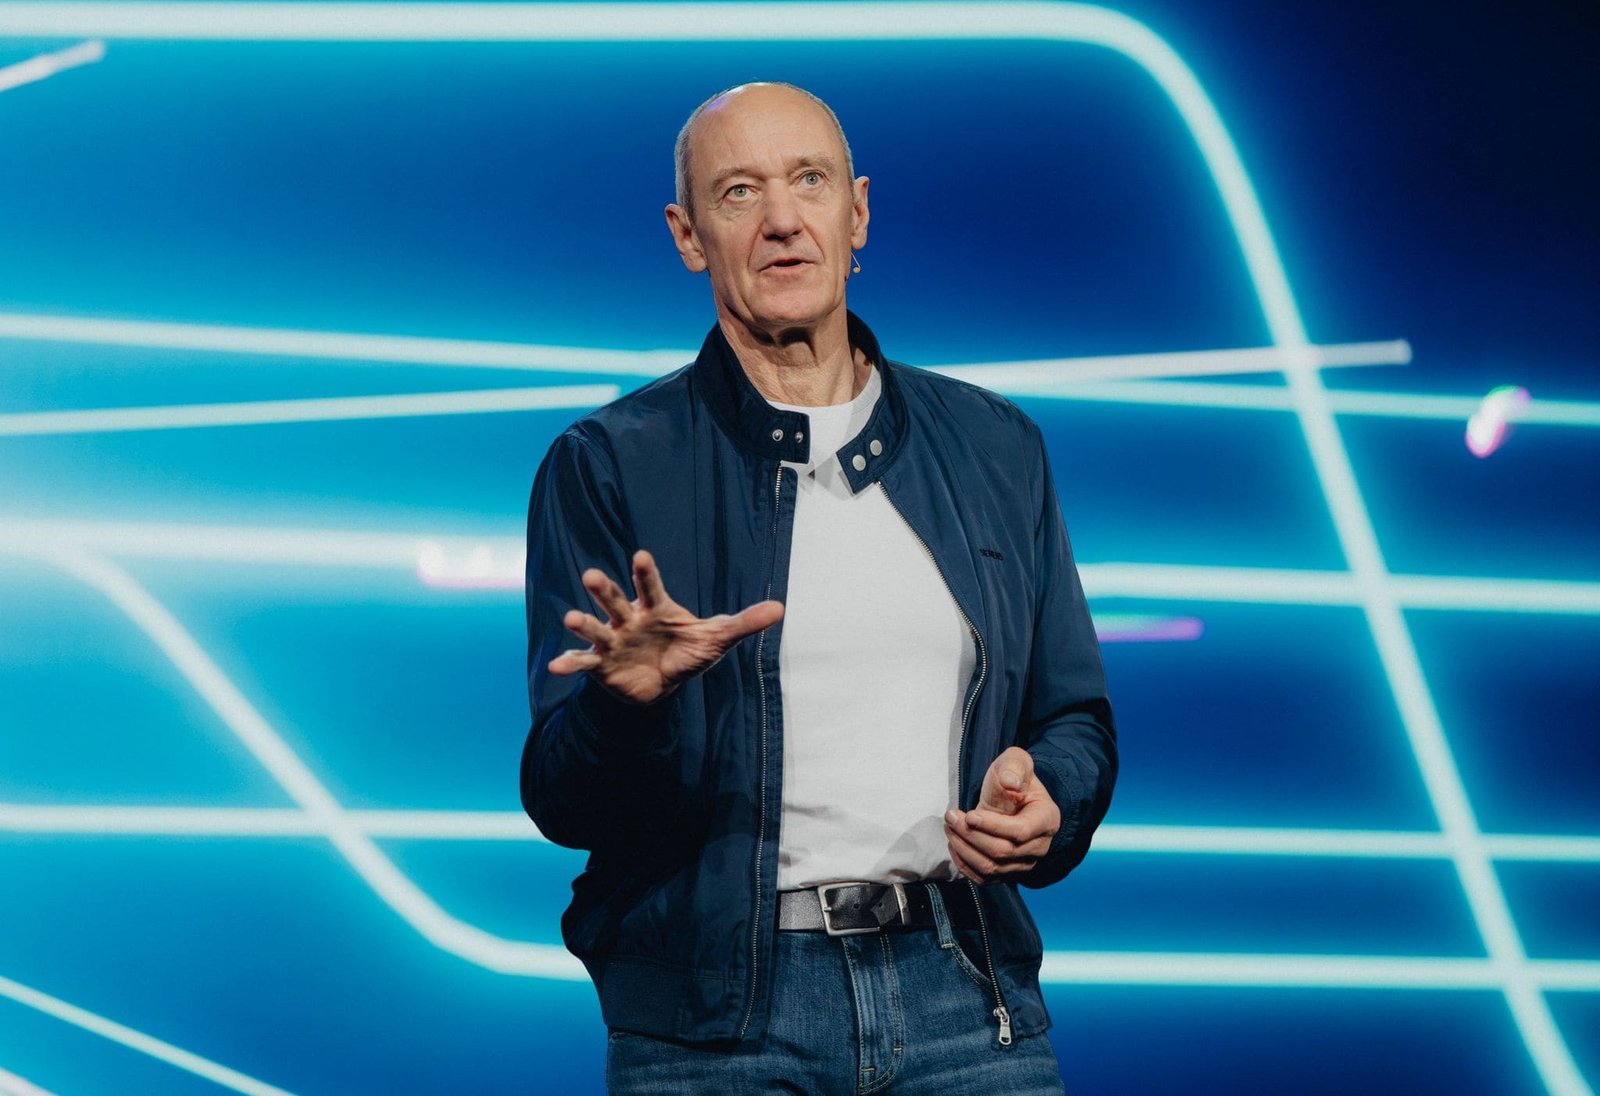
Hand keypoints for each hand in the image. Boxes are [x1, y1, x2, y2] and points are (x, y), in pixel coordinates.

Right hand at [548, 549, 783, 704]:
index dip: (645, 573)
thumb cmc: (687, 652)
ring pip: (597, 627)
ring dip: (584, 622)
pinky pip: (585, 662)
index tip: (639, 556)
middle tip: (591, 575)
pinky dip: (570, 663)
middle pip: (616, 600)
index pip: (650, 587)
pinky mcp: (602, 664)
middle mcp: (631, 619)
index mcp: (657, 608)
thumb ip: (744, 622)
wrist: (662, 684)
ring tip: (572, 617)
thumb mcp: (717, 639)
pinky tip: (555, 666)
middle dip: (605, 589)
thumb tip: (780, 608)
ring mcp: (613, 640)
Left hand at [943, 746, 1059, 884]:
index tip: (969, 815)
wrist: (1013, 799)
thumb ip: (1014, 767)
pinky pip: (983, 878)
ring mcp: (1024, 864)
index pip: (1021, 832)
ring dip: (964, 848)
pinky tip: (955, 843)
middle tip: (950, 816)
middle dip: (971, 835)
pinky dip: (964, 863)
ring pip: (990, 868)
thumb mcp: (1016, 761)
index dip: (992, 826)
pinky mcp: (1007, 874)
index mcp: (1047, 820)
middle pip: (1002, 852)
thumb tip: (1010, 783)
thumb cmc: (1013, 779)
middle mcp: (1039, 847)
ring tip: (949, 827)